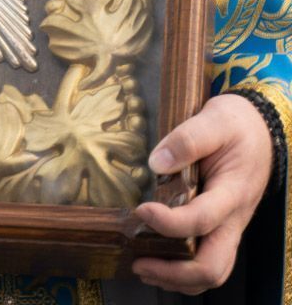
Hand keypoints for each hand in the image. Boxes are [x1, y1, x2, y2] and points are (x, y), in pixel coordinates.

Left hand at [132, 93, 272, 293]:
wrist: (259, 130)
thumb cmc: (236, 125)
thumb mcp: (214, 119)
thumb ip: (187, 139)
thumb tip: (156, 163)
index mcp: (233, 192)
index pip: (202, 219)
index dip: (169, 222)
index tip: (141, 210)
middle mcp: (233, 219)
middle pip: (211, 266)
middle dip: (174, 272)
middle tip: (138, 262)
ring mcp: (229, 228)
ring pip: (211, 272)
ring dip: (177, 279)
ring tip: (143, 268)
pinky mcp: (221, 228)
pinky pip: (207, 262)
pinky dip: (183, 272)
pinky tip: (158, 263)